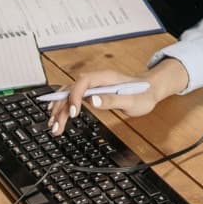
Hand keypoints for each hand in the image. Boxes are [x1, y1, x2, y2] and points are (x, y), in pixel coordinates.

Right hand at [47, 58, 189, 135]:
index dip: (74, 96)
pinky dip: (64, 107)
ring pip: (69, 94)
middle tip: (55, 126)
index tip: (73, 113)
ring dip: (59, 109)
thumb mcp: (132, 100)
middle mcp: (96, 79)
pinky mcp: (92, 93)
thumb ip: (113, 100)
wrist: (149, 90)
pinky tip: (57, 116)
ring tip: (53, 126)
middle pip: (71, 89)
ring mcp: (93, 86)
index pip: (82, 82)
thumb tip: (93, 101)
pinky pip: (73, 98)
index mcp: (105, 77)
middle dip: (61, 107)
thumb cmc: (143, 94)